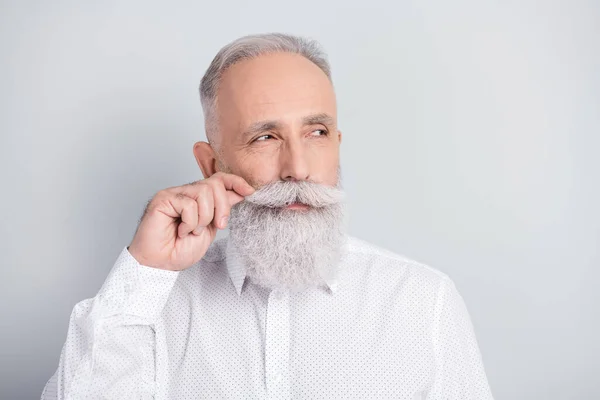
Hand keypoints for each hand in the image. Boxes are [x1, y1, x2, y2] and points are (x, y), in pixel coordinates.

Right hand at [128, 172, 254, 270]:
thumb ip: (221, 209)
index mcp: (199, 199)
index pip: (219, 179)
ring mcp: (175, 193)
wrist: (161, 264)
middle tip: (218, 226)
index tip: (250, 191)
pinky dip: (189, 222)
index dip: (236, 181)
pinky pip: (189, 204)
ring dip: (204, 218)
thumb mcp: (211, 228)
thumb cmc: (180, 250)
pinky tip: (180, 231)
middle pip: (215, 184)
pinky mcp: (164, 199)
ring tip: (192, 231)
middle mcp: (187, 192)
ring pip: (204, 192)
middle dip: (222, 207)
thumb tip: (240, 192)